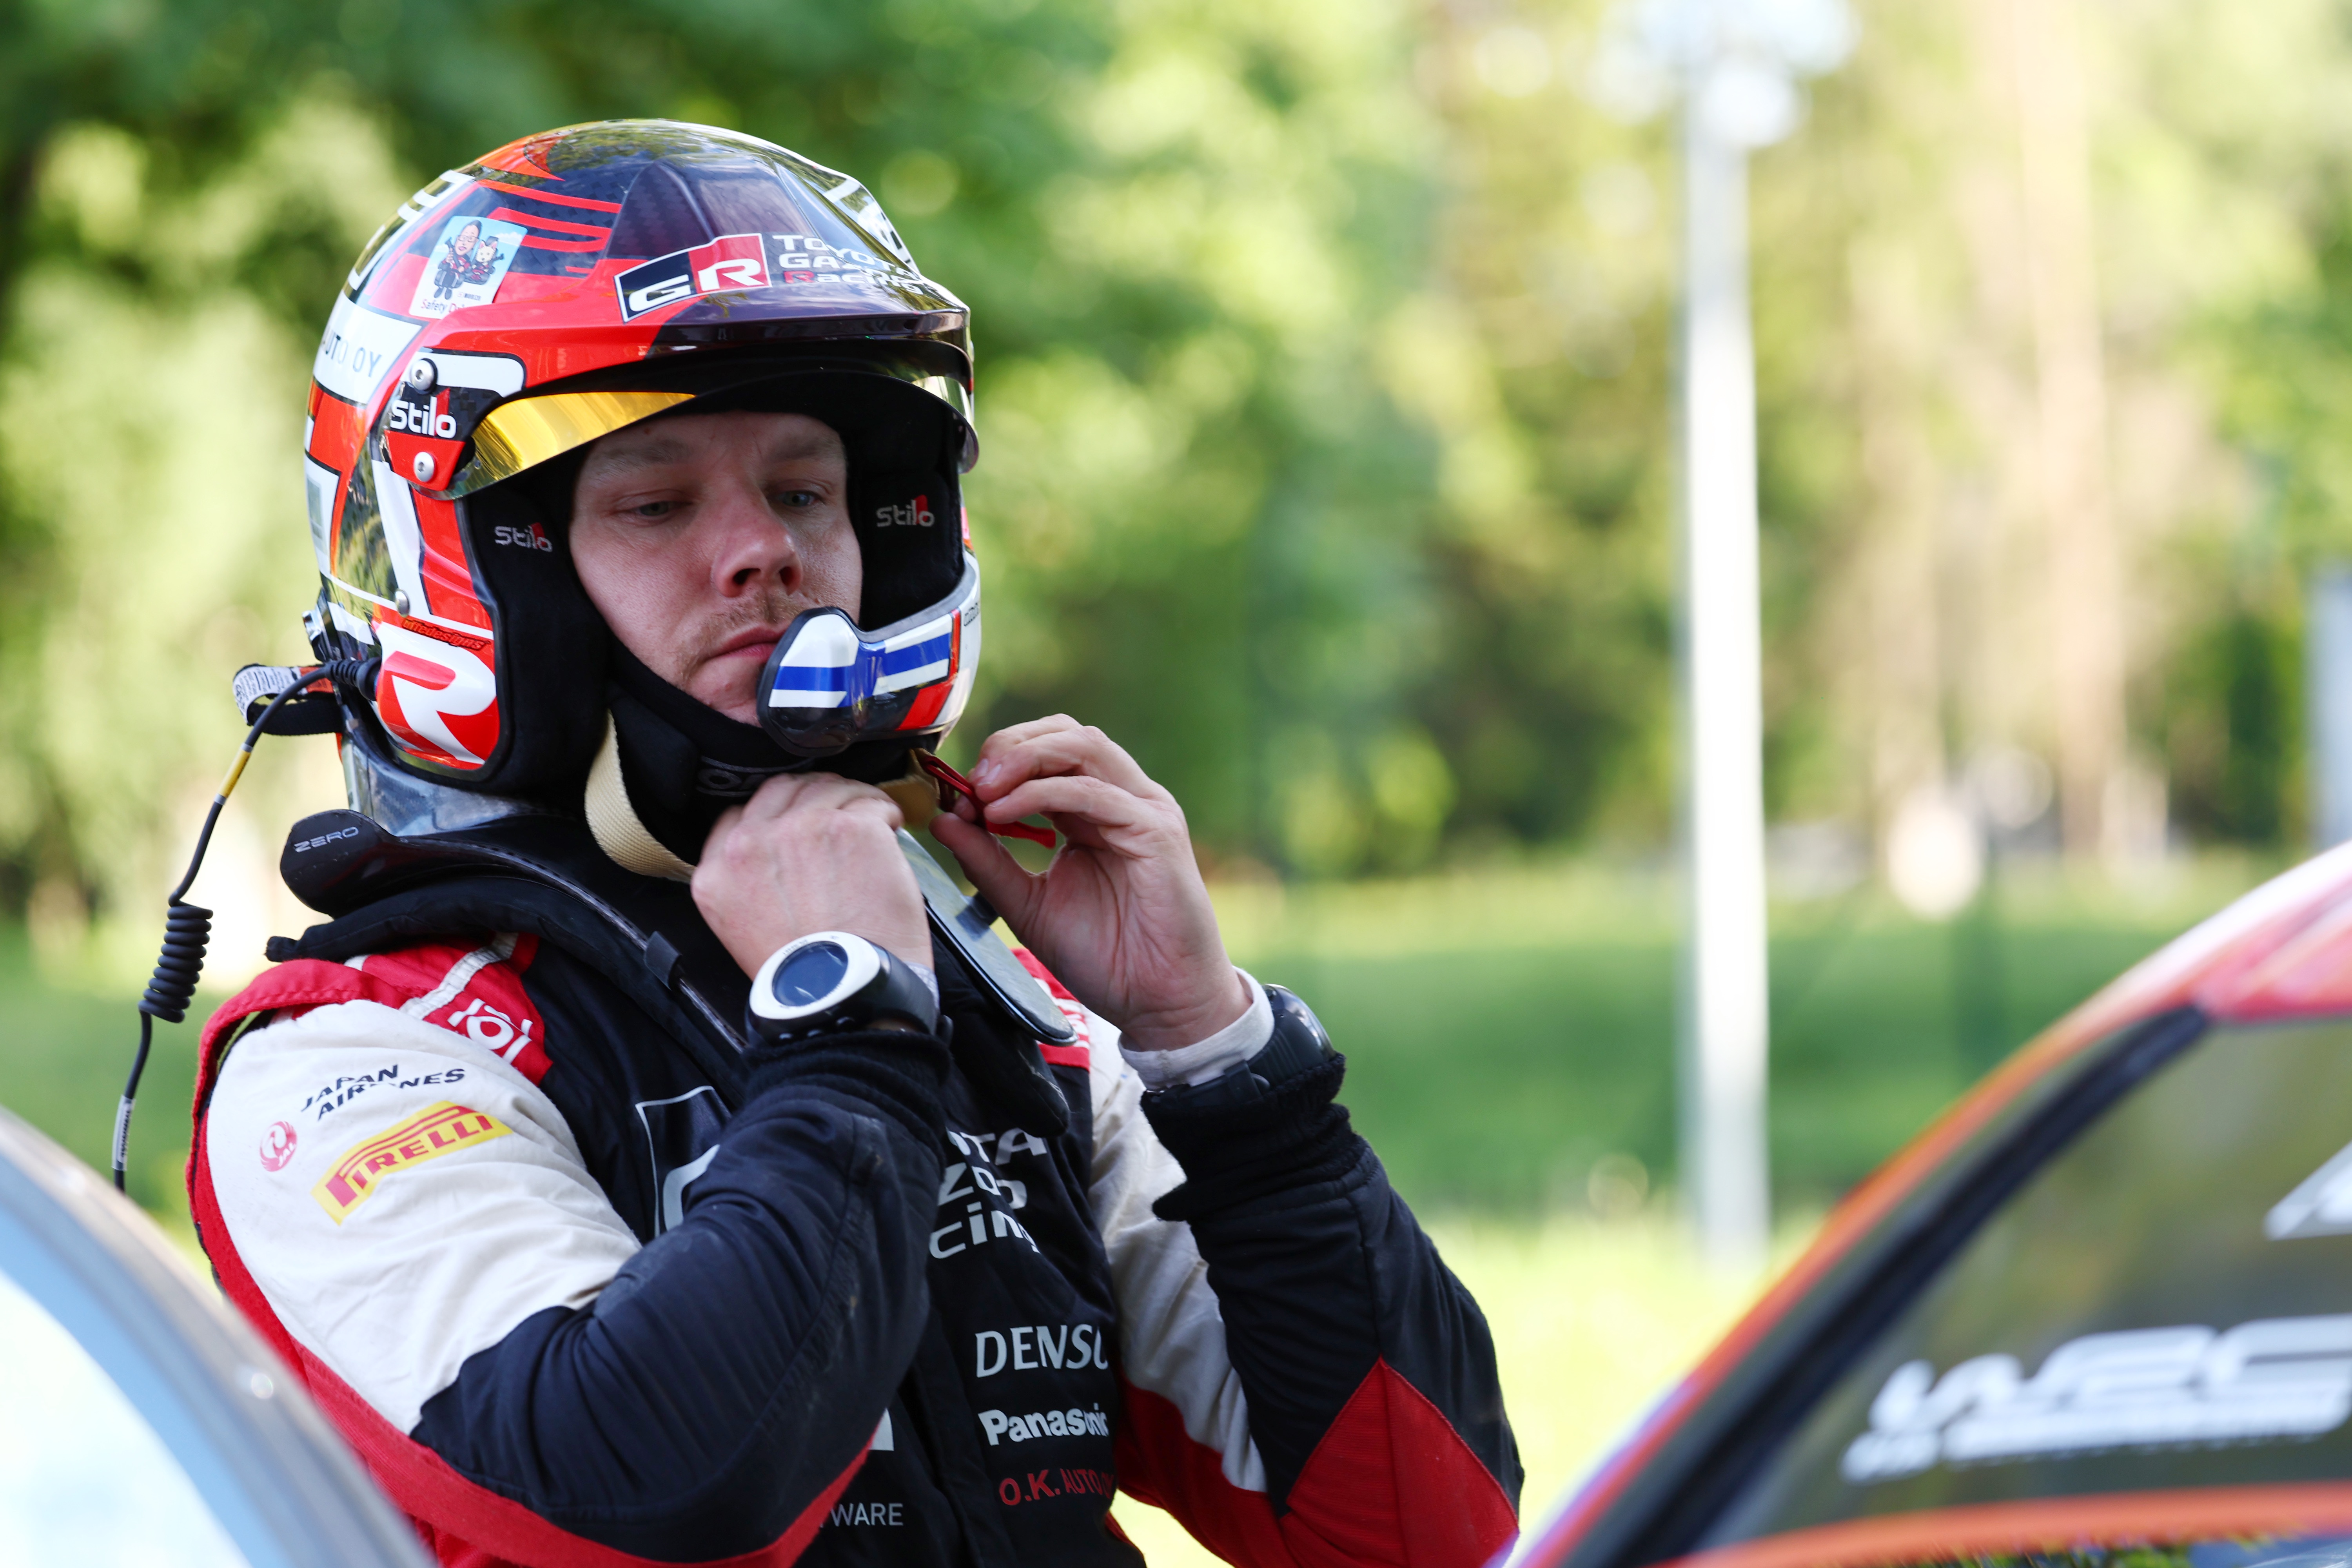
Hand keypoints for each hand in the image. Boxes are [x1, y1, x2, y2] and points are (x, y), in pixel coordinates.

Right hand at [693, 772, 930, 979]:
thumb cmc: (806, 975)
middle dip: (814, 798)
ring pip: (828, 786)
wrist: (845, 996)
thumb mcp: (743, 928)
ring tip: (870, 827)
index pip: (739, 813)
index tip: (799, 822)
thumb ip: (747, 879)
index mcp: (717, 871)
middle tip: (840, 818)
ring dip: (851, 801)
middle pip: (783, 789)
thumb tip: (776, 850)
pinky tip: (890, 834)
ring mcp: (801, 830)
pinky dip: (885, 813)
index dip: (776, 814)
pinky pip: (871, 801)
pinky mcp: (852, 828)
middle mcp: (751, 843)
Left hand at [929, 717, 1248, 1051]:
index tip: (958, 794)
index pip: (1048, 749)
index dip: (999, 759)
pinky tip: (1005, 814)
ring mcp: (1144, 810)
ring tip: (984, 790)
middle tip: (970, 782)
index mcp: (1095, 810)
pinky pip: (1094, 792)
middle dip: (1009, 746)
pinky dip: (1042, 793)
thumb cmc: (1105, 956)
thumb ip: (988, 861)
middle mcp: (1122, 799)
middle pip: (1065, 733)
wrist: (1158, 1002)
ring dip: (1024, 759)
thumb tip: (943, 819)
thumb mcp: (1028, 903)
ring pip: (1083, 746)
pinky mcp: (1157, 831)